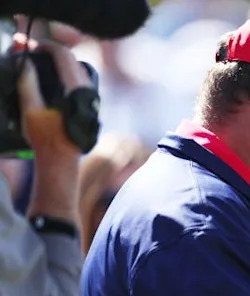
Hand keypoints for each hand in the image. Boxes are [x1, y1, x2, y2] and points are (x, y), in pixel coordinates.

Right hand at [15, 35, 93, 157]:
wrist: (62, 161)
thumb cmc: (46, 138)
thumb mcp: (31, 109)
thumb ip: (27, 82)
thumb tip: (24, 61)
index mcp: (76, 89)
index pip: (64, 54)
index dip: (46, 45)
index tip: (31, 45)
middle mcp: (88, 91)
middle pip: (71, 59)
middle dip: (50, 52)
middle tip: (31, 52)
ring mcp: (92, 98)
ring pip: (76, 69)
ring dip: (58, 62)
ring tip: (38, 63)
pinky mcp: (90, 105)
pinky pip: (79, 80)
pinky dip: (65, 73)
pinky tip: (51, 78)